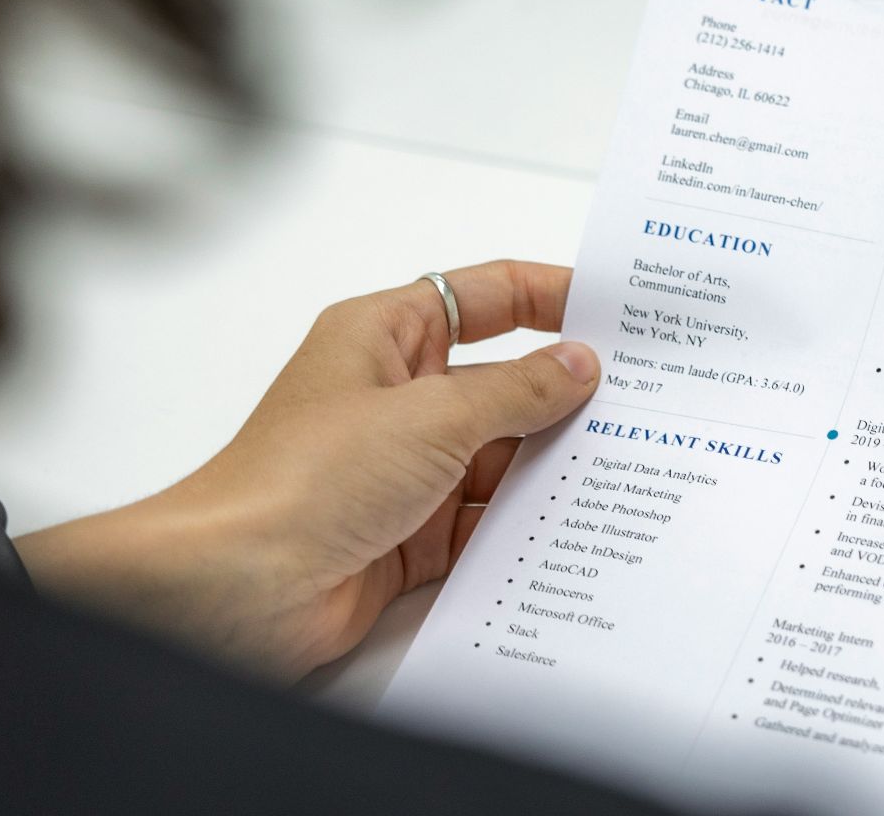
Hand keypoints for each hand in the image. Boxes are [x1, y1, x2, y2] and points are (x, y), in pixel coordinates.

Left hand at [16, 261, 598, 678]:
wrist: (238, 588)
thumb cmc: (303, 479)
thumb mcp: (432, 416)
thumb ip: (517, 390)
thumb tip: (579, 365)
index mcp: (385, 338)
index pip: (484, 297)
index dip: (549, 295)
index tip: (617, 309)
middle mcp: (395, 398)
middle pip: (502, 382)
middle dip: (565, 395)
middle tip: (645, 400)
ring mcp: (404, 470)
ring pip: (501, 457)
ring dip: (550, 466)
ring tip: (627, 466)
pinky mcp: (410, 536)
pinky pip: (485, 522)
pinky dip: (524, 526)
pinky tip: (576, 527)